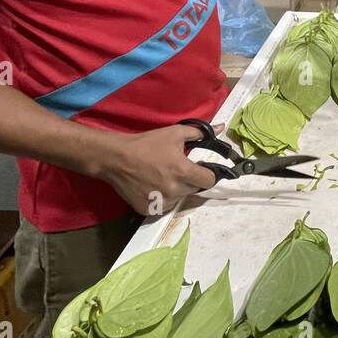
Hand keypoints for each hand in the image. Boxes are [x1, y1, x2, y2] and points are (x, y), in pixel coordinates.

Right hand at [84, 125, 218, 214]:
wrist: (116, 158)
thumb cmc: (147, 144)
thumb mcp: (174, 133)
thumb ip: (199, 133)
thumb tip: (221, 128)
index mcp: (183, 172)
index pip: (209, 181)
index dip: (207, 174)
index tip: (199, 169)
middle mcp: (175, 190)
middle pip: (194, 189)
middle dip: (190, 180)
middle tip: (176, 169)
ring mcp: (161, 202)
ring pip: (180, 198)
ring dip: (177, 190)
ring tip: (162, 176)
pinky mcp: (149, 210)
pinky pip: (164, 206)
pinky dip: (162, 198)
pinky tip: (153, 185)